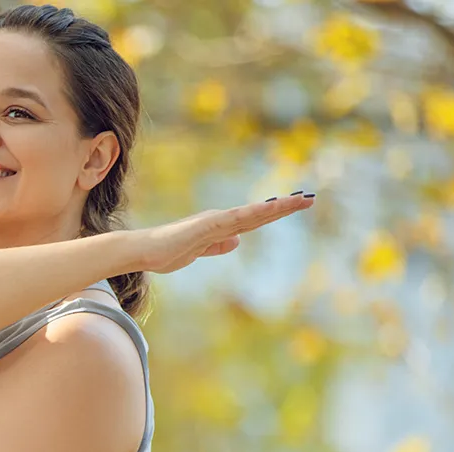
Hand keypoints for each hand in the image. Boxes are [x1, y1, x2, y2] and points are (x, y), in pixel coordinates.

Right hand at [128, 193, 316, 274]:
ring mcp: (214, 221)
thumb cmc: (165, 252)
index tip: (296, 206)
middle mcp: (221, 219)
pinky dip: (253, 214)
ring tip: (299, 200)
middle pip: (258, 213)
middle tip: (310, 198)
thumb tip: (237, 241)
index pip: (253, 220)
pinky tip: (268, 210)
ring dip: (276, 207)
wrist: (143, 250)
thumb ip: (216, 246)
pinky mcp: (206, 226)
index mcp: (220, 227)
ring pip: (252, 213)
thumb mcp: (198, 252)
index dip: (275, 212)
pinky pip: (234, 219)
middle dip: (284, 206)